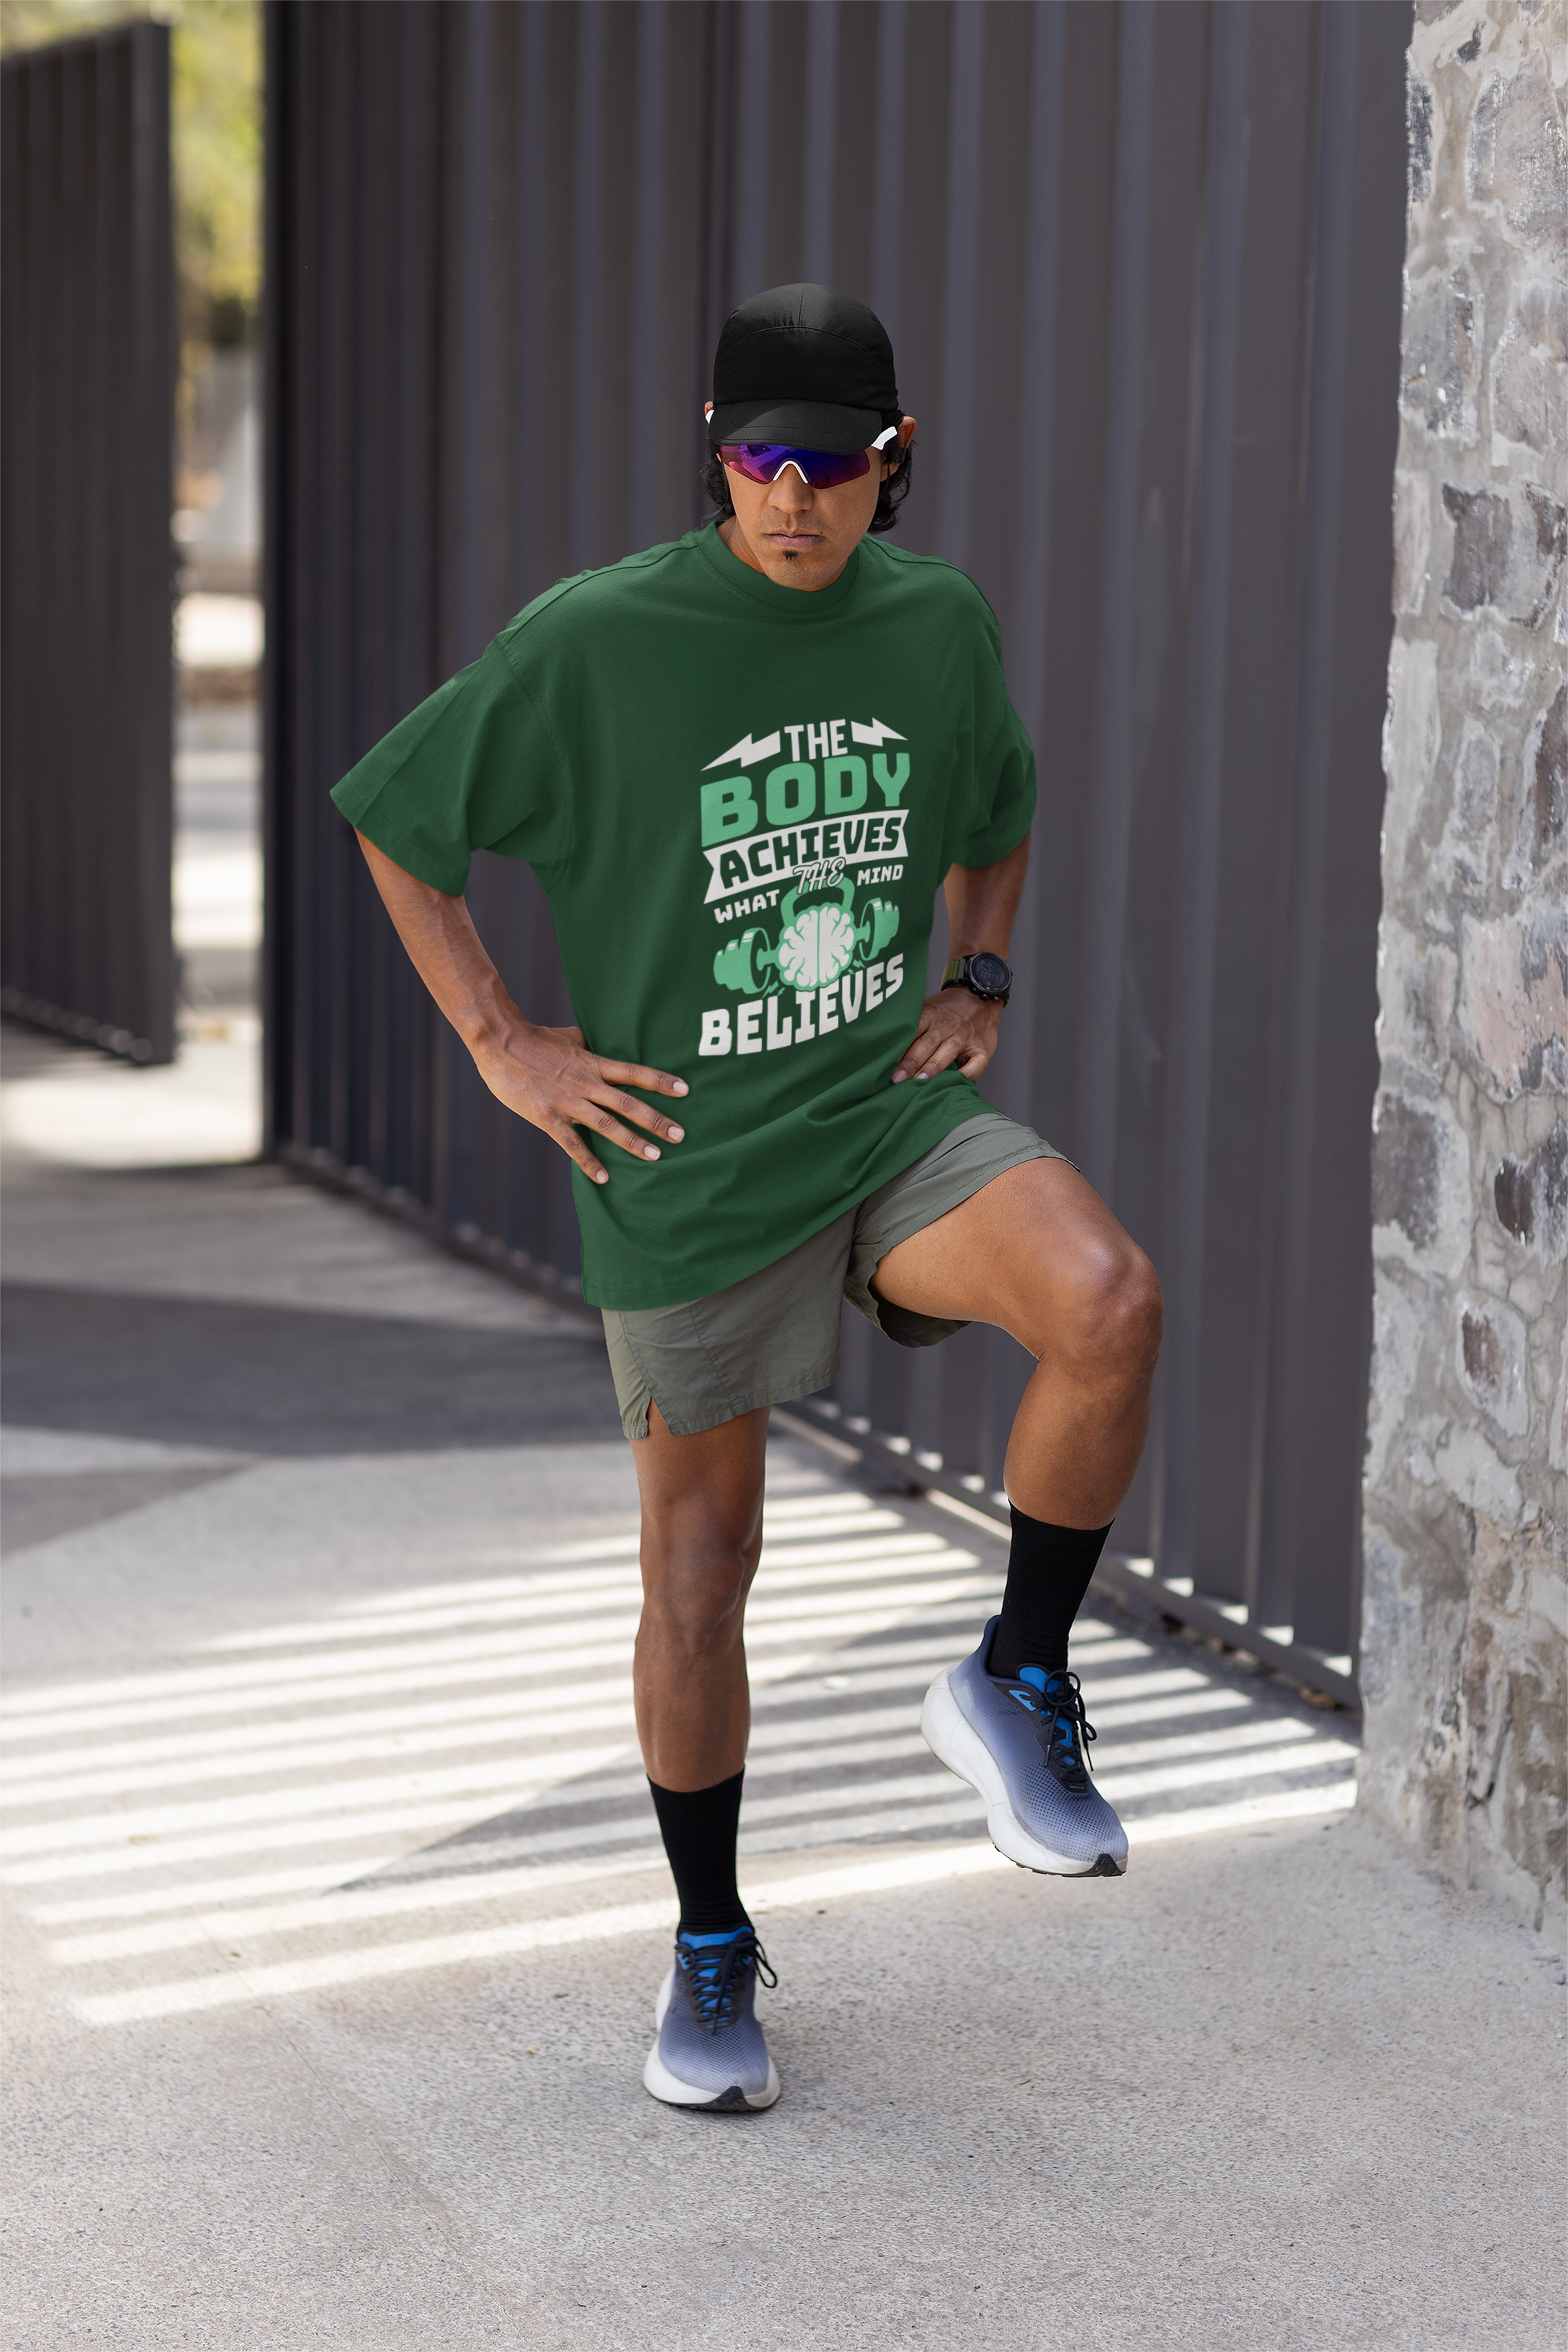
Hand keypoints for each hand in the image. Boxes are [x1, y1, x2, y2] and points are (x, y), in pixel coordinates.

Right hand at [472, 1022, 687, 1184]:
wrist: (501, 1044)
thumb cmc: (535, 1039)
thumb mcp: (571, 1038)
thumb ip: (592, 1046)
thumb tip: (609, 1044)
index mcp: (593, 1063)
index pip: (634, 1072)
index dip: (660, 1081)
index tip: (684, 1089)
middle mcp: (586, 1084)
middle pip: (628, 1103)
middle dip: (656, 1120)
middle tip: (680, 1135)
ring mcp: (568, 1102)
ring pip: (607, 1125)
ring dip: (632, 1142)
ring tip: (655, 1156)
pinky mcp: (548, 1117)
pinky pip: (572, 1143)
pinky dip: (588, 1162)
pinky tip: (603, 1178)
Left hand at [891, 986, 1002, 1083]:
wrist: (979, 999)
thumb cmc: (945, 1012)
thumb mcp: (926, 1010)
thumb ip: (909, 1028)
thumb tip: (882, 1049)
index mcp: (930, 1015)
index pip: (913, 1030)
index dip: (899, 1046)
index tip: (884, 1061)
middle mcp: (947, 1025)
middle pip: (927, 1043)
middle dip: (911, 1062)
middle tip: (897, 1079)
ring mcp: (965, 1037)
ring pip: (948, 1051)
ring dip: (933, 1066)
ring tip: (919, 1082)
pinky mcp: (981, 1049)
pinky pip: (977, 1062)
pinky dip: (969, 1073)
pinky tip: (957, 1082)